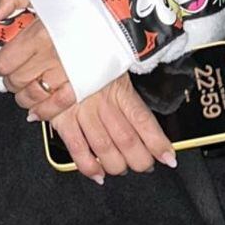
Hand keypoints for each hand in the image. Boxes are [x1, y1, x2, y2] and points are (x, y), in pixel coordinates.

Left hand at [0, 0, 75, 118]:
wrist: (114, 11)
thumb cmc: (77, 1)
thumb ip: (10, 1)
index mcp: (37, 35)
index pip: (3, 63)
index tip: (1, 62)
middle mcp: (50, 57)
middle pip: (15, 81)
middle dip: (10, 80)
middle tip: (14, 74)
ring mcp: (66, 74)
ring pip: (32, 96)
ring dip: (23, 96)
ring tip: (25, 89)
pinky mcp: (82, 85)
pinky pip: (56, 106)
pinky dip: (43, 111)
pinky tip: (37, 109)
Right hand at [48, 73, 177, 178]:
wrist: (55, 51)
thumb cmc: (87, 63)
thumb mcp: (114, 72)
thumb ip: (126, 95)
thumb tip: (143, 123)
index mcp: (119, 90)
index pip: (144, 121)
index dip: (158, 143)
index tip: (168, 158)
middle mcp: (103, 103)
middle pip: (127, 140)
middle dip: (140, 161)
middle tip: (145, 166)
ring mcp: (82, 112)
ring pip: (105, 148)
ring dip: (117, 166)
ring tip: (122, 169)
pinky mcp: (63, 119)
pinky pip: (77, 148)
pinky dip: (89, 166)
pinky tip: (98, 174)